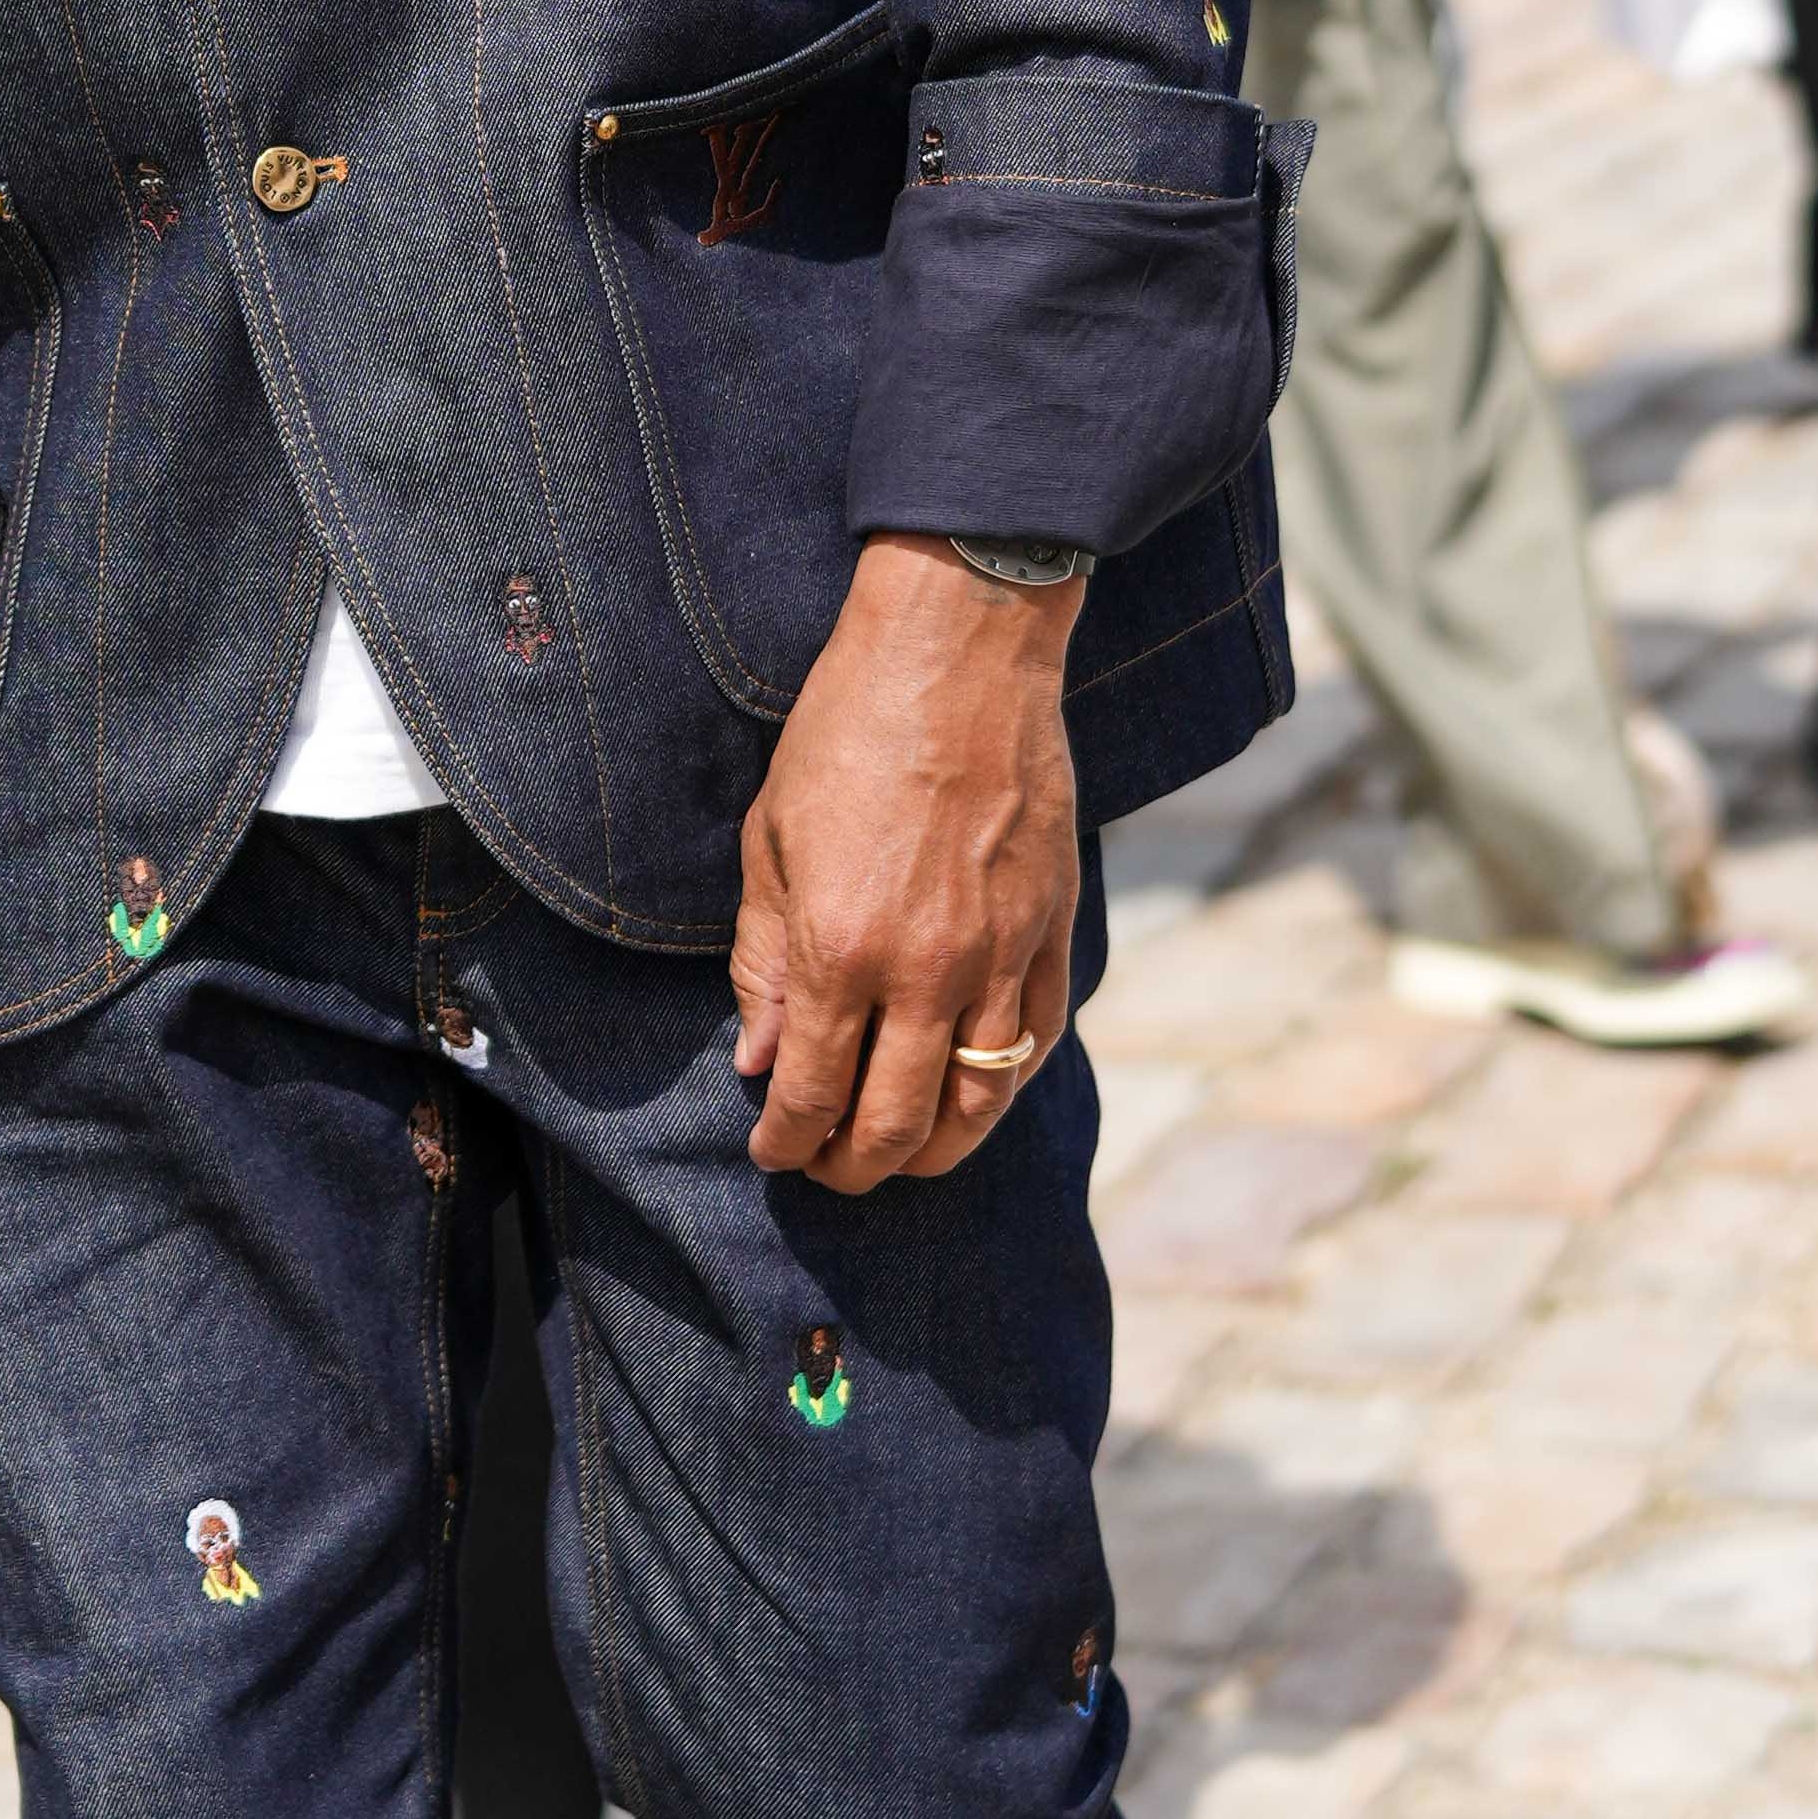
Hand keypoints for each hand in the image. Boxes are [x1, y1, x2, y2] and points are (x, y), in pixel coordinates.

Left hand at [731, 535, 1084, 1193]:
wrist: (959, 652)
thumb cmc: (847, 731)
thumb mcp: (771, 839)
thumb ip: (764, 960)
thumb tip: (761, 1061)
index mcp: (842, 947)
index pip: (812, 1092)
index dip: (786, 1141)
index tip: (771, 1152)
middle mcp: (927, 970)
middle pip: (895, 1124)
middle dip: (851, 1166)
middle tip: (826, 1167)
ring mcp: (1002, 955)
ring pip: (978, 1105)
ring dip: (932, 1152)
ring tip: (898, 1154)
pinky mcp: (1056, 930)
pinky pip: (1035, 1043)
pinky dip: (1001, 1089)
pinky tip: (970, 1094)